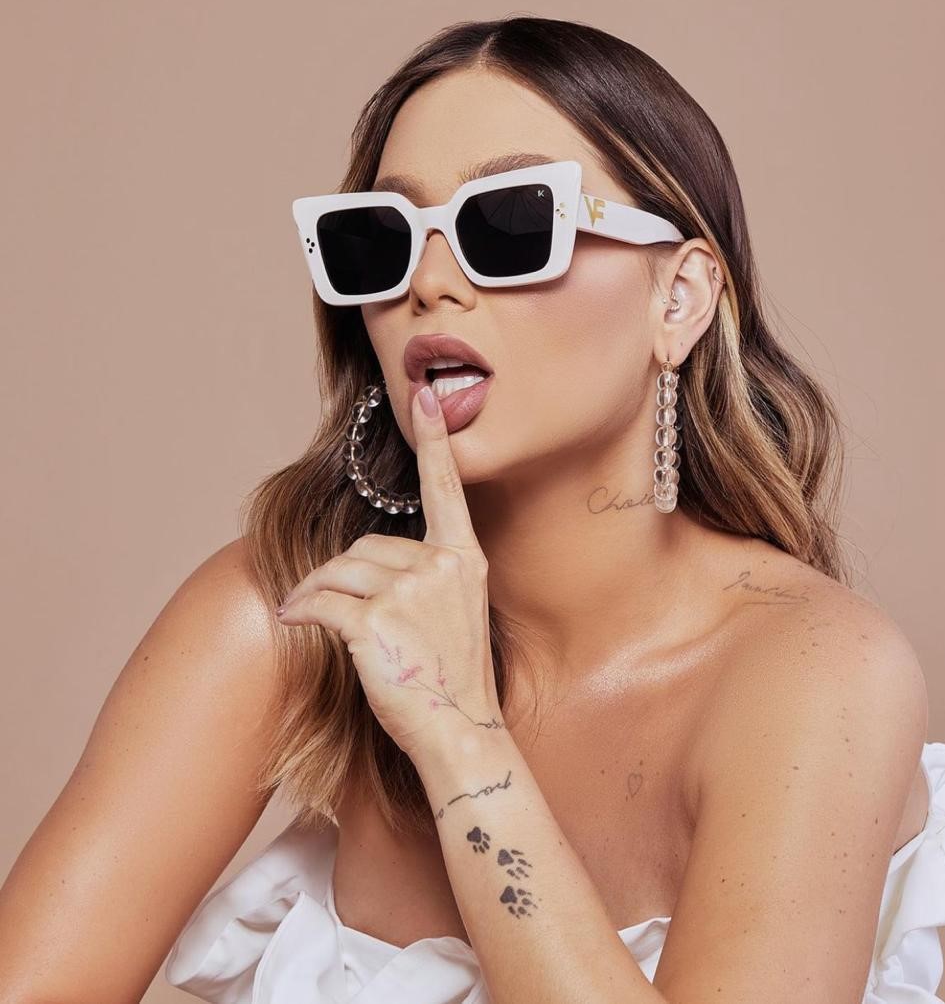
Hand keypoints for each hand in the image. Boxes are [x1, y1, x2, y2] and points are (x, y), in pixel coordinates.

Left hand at [275, 385, 502, 763]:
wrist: (460, 732)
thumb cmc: (452, 678)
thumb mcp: (456, 615)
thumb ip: (427, 575)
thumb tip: (368, 560)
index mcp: (466, 561)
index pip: (448, 491)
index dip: (436, 442)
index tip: (428, 396)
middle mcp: (442, 567)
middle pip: (369, 544)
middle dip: (344, 573)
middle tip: (332, 605)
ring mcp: (411, 591)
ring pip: (340, 569)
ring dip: (315, 590)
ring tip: (306, 613)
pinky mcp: (375, 620)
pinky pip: (321, 600)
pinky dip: (300, 609)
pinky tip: (294, 620)